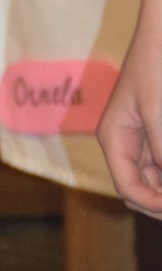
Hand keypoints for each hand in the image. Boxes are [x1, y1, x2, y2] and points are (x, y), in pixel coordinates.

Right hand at [98, 31, 161, 215]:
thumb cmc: (156, 66)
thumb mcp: (158, 113)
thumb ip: (161, 154)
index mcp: (114, 138)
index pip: (128, 188)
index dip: (154, 204)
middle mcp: (123, 142)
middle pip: (140, 189)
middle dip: (159, 197)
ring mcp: (140, 138)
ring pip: (155, 179)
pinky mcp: (155, 132)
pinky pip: (160, 162)